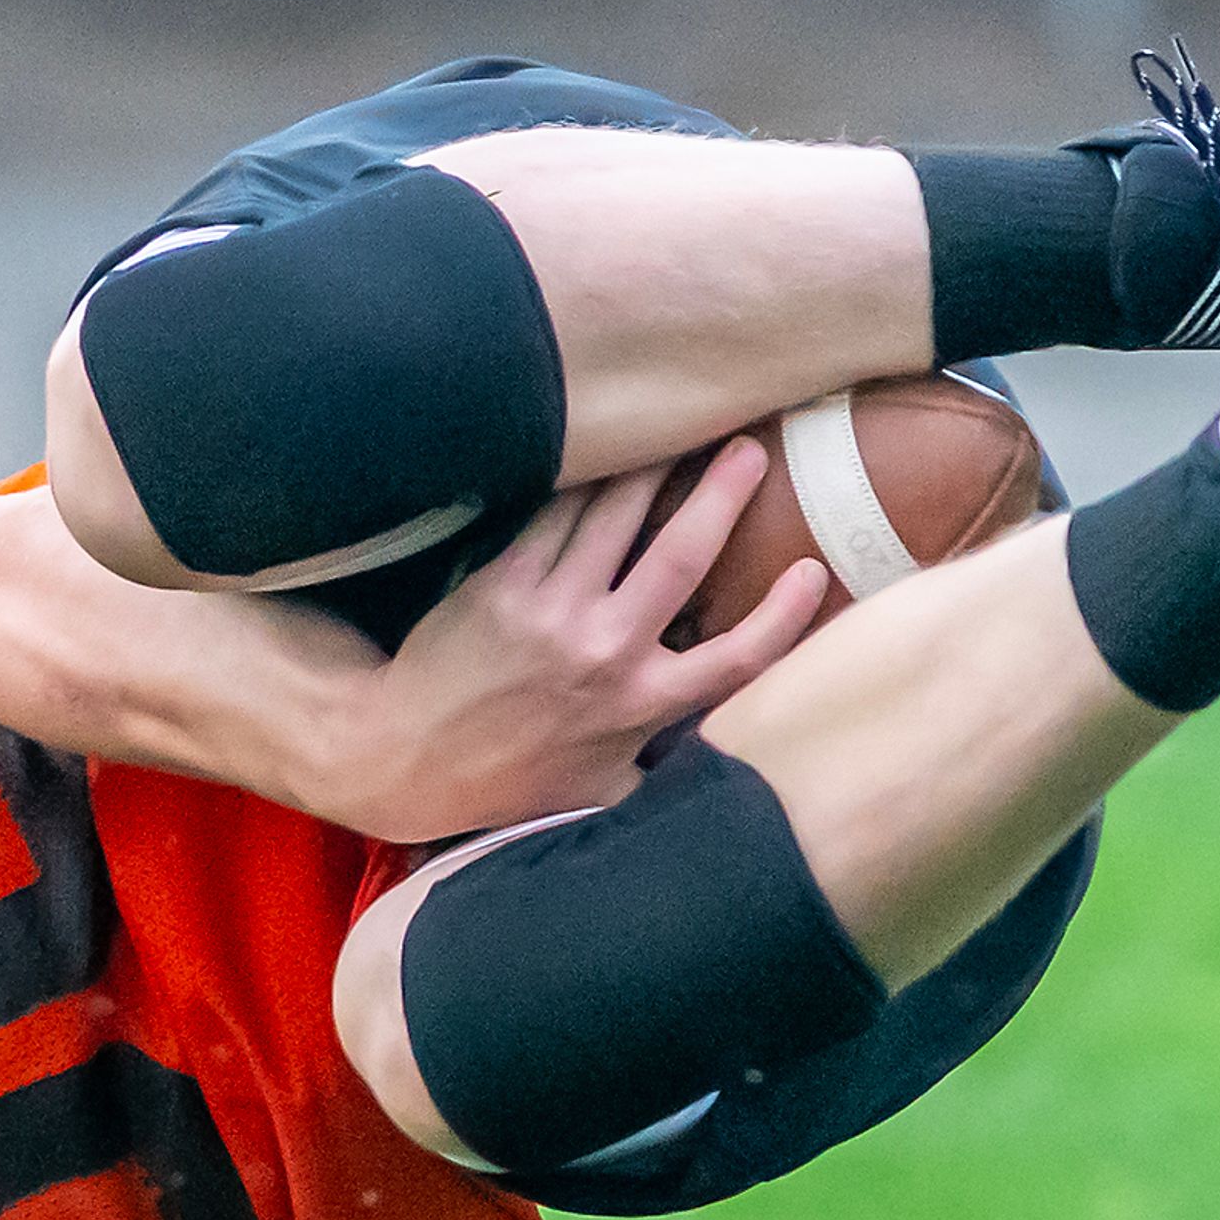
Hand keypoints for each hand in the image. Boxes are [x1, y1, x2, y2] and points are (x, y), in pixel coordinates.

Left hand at [305, 438, 829, 843]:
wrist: (405, 755)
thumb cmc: (508, 778)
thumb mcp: (600, 790)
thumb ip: (661, 769)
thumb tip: (719, 772)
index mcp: (640, 706)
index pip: (736, 657)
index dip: (783, 615)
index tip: (814, 570)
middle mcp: (605, 652)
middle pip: (681, 556)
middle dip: (722, 495)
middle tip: (750, 446)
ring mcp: (553, 610)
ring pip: (618, 516)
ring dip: (654, 466)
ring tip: (682, 429)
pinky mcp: (503, 580)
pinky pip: (555, 513)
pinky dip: (582, 478)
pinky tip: (601, 449)